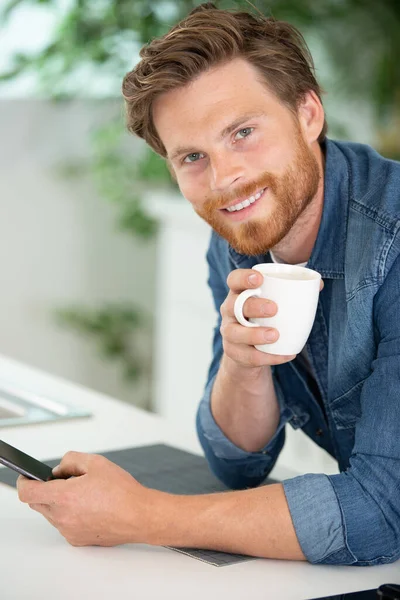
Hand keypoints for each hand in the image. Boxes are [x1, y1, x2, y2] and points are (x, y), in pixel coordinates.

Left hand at [17, 451, 157, 546]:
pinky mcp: (77, 539)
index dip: (24, 482)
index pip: (27, 492)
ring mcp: (69, 530)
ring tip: (84, 493)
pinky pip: (64, 524)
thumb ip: (70, 460)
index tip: (26, 477)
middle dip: (45, 490)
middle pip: (38, 502)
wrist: (140, 515)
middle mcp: (62, 517)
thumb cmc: (122, 491)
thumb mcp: (96, 462)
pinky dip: (70, 514)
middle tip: (64, 481)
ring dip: (59, 502)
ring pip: (51, 513)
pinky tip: (90, 506)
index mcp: (64, 496)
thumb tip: (59, 470)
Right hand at [220, 269, 323, 368]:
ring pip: (235, 333)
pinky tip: (286, 355)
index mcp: (239, 293)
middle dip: (253, 306)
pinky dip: (268, 357)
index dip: (243, 278)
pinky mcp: (234, 353)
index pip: (234, 280)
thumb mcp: (274, 302)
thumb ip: (293, 291)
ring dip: (254, 334)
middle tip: (274, 309)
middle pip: (234, 305)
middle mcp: (229, 311)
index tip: (260, 279)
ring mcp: (229, 332)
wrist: (249, 350)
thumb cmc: (264, 318)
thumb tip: (318, 284)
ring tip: (275, 335)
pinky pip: (248, 356)